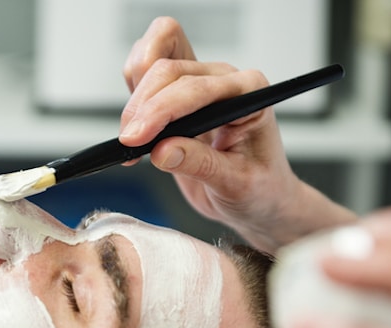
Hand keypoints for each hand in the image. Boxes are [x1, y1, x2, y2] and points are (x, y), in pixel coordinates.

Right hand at [120, 17, 354, 252]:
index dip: (161, 110)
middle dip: (142, 106)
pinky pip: (146, 74)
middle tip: (129, 144)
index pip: (196, 88)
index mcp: (249, 93)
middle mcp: (225, 80)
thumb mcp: (235, 184)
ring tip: (132, 140)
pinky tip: (136, 131)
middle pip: (169, 70)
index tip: (137, 138)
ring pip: (152, 65)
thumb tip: (162, 151)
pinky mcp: (181, 94)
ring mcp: (201, 82)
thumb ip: (200, 164)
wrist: (260, 200)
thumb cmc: (261, 189)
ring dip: (135, 97)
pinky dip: (132, 97)